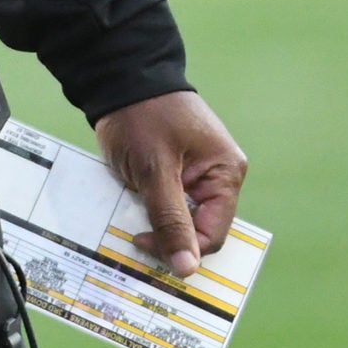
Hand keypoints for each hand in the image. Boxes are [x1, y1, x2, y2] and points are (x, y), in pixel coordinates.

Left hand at [94, 90, 247, 278]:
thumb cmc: (144, 117)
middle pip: (198, 229)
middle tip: (135, 237)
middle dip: (168, 237)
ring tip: (130, 218)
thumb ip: (172, 220)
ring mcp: (198, 172)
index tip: (142, 242)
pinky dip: (150, 208)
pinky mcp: (177, 170)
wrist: (122, 79)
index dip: (181, 248)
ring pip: (180, 218)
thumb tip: (188, 269)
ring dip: (156, 223)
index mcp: (225, 173)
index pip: (212, 234)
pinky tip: (131, 206)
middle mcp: (218, 176)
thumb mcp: (156, 171)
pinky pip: (168, 202)